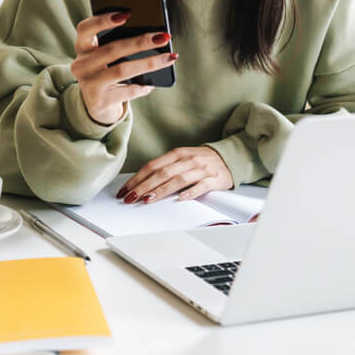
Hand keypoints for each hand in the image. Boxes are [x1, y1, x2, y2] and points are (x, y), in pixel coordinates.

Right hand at [70, 11, 177, 124]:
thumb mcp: (105, 57)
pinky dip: (142, 87)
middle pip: (113, 49)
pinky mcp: (100, 101)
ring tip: (169, 57)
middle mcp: (81, 65)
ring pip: (122, 70)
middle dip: (141, 42)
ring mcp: (89, 84)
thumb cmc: (107, 72)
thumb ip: (117, 44)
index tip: (126, 14)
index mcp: (82, 47)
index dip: (103, 21)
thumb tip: (152, 35)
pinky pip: (127, 91)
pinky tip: (152, 84)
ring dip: (149, 63)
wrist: (98, 105)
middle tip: (163, 37)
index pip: (85, 29)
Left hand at [116, 146, 232, 203]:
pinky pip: (200, 186)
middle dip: (143, 186)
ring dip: (161, 190)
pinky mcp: (213, 179)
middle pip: (162, 173)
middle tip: (130, 198)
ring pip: (178, 179)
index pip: (152, 166)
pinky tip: (180, 199)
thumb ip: (165, 168)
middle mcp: (187, 160)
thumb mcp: (181, 159)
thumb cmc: (201, 161)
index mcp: (177, 154)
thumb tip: (141, 183)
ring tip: (147, 199)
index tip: (124, 190)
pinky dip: (190, 192)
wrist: (229, 157)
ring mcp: (201, 169)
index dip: (137, 178)